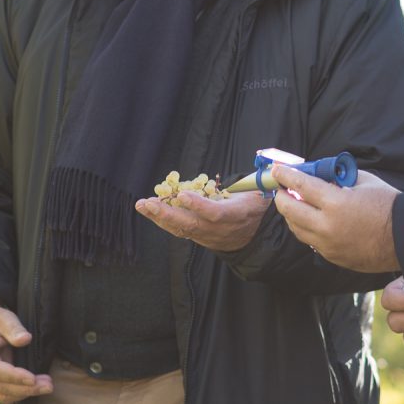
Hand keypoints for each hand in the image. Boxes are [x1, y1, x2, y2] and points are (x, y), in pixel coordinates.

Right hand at [0, 297, 52, 403]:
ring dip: (25, 393)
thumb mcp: (2, 317)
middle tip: (48, 385)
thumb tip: (26, 339)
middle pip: (0, 386)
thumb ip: (13, 328)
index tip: (33, 378)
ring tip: (46, 386)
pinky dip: (20, 394)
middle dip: (25, 388)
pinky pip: (3, 395)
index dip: (14, 376)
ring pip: (2, 394)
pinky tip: (36, 387)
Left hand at [135, 190, 268, 251]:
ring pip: (181, 229)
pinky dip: (162, 220)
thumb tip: (261, 166)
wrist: (254, 236)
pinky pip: (179, 230)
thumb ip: (251, 182)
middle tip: (148, 203)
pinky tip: (148, 209)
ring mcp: (207, 236)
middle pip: (191, 225)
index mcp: (236, 215)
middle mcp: (219, 229)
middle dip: (168, 215)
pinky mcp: (198, 237)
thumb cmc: (254, 205)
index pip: (215, 214)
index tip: (181, 195)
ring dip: (159, 218)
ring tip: (142, 205)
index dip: (198, 206)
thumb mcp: (258, 192)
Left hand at [269, 164, 399, 272]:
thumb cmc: (389, 205)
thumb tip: (321, 175)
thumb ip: (339, 178)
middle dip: (282, 196)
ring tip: (295, 204)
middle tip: (282, 188)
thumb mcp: (363, 181)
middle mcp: (327, 226)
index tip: (276, 170)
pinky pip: (311, 242)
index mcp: (336, 203)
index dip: (285, 175)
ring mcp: (328, 245)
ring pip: (296, 229)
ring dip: (291, 215)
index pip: (301, 185)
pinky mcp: (333, 257)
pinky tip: (311, 221)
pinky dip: (306, 229)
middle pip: (290, 210)